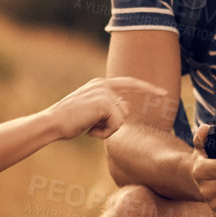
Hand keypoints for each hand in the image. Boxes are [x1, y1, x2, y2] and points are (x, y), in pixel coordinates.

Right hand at [45, 76, 164, 139]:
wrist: (52, 123)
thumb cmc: (68, 121)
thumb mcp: (90, 111)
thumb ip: (108, 106)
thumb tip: (126, 107)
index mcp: (100, 84)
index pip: (129, 83)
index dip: (147, 88)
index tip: (162, 93)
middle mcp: (103, 84)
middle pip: (126, 109)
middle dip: (114, 125)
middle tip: (92, 128)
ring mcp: (104, 92)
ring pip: (121, 119)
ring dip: (107, 130)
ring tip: (88, 128)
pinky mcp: (105, 103)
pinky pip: (116, 125)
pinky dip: (104, 133)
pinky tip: (89, 131)